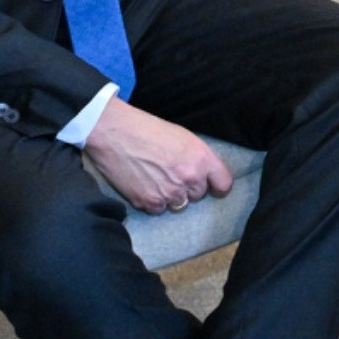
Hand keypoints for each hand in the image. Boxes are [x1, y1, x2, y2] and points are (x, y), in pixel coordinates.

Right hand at [82, 96, 233, 214]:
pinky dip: (152, 201)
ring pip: (178, 204)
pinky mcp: (148, 202)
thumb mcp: (183, 137)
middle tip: (171, 172)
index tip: (213, 185)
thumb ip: (198, 158)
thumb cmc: (148, 129)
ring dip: (170, 196)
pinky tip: (143, 184)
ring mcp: (168, 193)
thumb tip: (205, 175)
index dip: (217, 184)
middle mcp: (189, 179)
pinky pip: (158, 209)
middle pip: (198, 195)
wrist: (114, 133)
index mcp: (201, 159)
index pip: (224, 184)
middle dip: (188, 187)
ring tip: (155, 177)